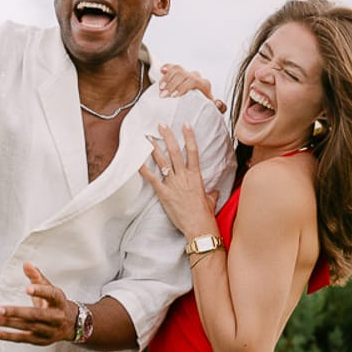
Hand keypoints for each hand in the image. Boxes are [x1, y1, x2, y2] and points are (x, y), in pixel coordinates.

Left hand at [0, 263, 77, 346]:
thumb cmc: (56, 303)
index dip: (40, 291)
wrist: (71, 325)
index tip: (27, 288)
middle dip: (16, 312)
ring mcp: (48, 331)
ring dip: (8, 323)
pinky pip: (23, 339)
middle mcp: (56, 317)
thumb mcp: (50, 289)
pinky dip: (9, 336)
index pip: (51, 295)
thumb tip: (26, 264)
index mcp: (59, 301)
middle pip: (35, 315)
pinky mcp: (40, 340)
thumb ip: (37, 277)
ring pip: (27, 327)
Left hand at [138, 124, 217, 239]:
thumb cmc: (205, 214)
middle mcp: (184, 176)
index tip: (185, 125)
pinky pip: (152, 179)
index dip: (189, 136)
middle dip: (167, 136)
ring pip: (163, 161)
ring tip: (147, 137)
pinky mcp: (164, 193)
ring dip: (154, 148)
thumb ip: (211, 193)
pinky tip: (137, 162)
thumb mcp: (210, 199)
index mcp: (196, 175)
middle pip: (175, 151)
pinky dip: (144, 170)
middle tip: (161, 125)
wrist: (198, 226)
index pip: (193, 151)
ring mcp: (173, 184)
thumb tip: (213, 192)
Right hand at [156, 63, 222, 110]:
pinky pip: (172, 67)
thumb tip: (218, 102)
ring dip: (167, 79)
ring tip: (160, 89)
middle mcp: (196, 76)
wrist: (198, 105)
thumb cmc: (203, 108)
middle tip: (163, 95)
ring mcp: (187, 73)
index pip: (193, 81)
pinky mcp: (179, 72)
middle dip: (172, 85)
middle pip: (183, 75)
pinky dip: (166, 68)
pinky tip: (161, 71)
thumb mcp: (211, 109)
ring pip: (177, 69)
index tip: (174, 96)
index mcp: (204, 84)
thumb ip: (218, 108)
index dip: (183, 87)